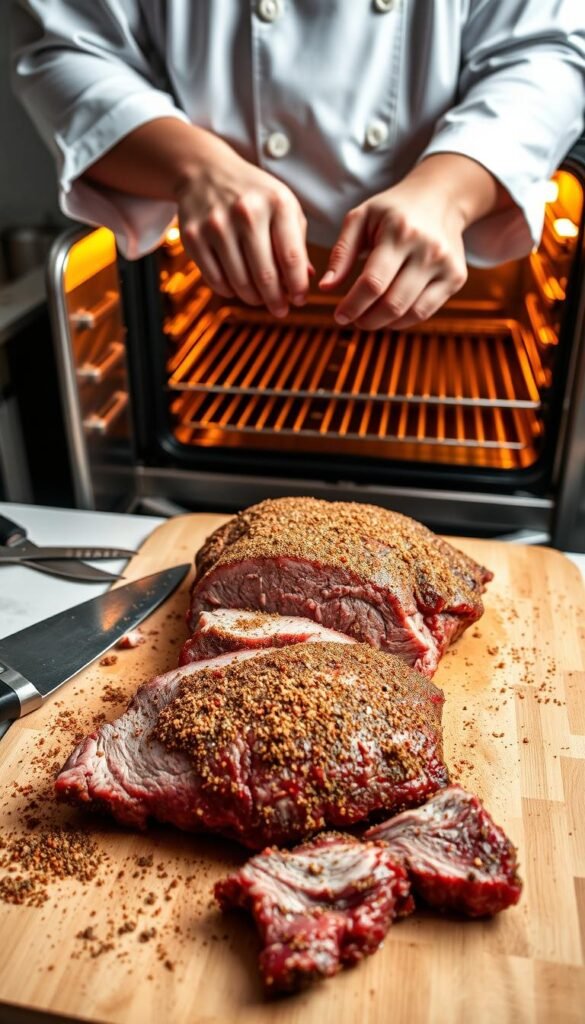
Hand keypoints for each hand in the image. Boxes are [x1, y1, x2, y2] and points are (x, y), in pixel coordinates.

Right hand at [176, 134, 309, 315]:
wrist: (205, 171)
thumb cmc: (254, 195)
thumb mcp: (283, 207)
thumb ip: (297, 242)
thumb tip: (305, 279)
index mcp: (277, 203)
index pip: (292, 257)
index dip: (298, 287)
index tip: (299, 300)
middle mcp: (246, 212)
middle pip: (265, 275)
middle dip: (276, 300)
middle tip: (280, 309)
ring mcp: (216, 225)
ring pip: (240, 282)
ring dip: (253, 298)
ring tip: (259, 297)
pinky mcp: (193, 237)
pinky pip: (215, 280)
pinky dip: (229, 290)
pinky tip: (237, 286)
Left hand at [319, 154, 509, 329]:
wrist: (440, 198)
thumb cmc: (392, 210)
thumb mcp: (361, 218)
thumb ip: (341, 252)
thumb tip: (325, 287)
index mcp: (400, 232)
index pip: (373, 283)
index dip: (353, 306)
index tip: (339, 316)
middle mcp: (428, 249)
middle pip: (392, 303)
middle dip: (366, 319)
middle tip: (352, 320)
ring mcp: (446, 265)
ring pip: (410, 313)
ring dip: (383, 324)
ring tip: (367, 318)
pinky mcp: (457, 277)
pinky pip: (425, 312)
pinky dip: (403, 321)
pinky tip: (388, 315)